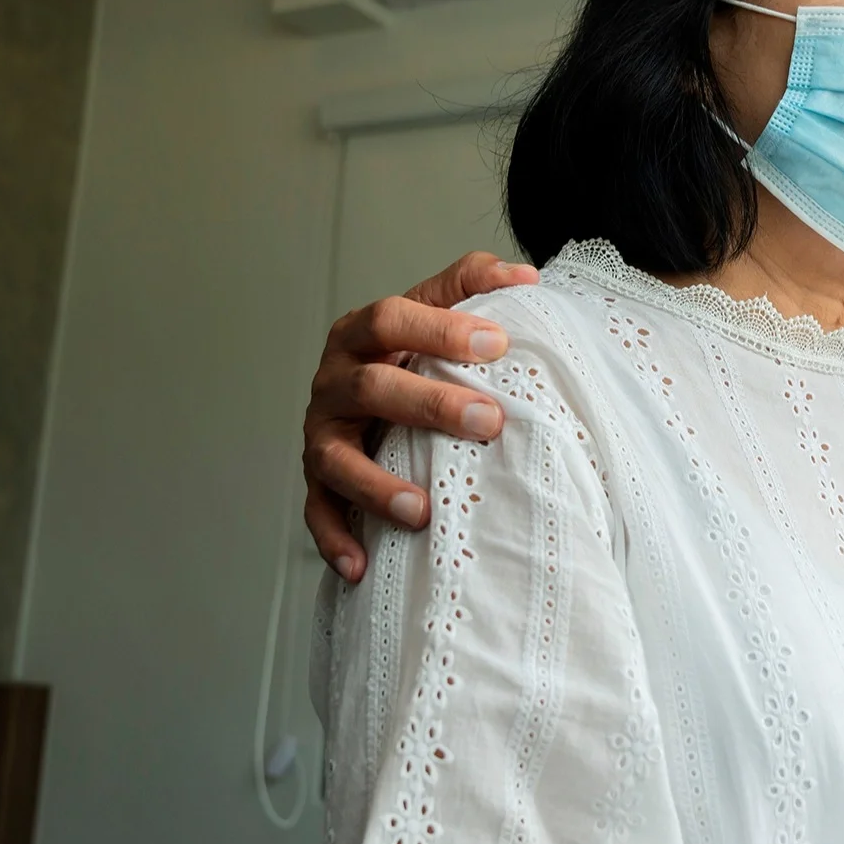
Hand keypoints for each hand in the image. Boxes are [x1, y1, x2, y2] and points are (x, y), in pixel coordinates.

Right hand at [301, 251, 538, 582]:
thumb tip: (526, 278)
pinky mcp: (317, 482)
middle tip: (488, 421)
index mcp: (361, 333)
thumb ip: (473, 283)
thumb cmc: (411, 354)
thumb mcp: (435, 311)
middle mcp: (334, 381)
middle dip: (430, 405)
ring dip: (377, 486)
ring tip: (423, 510)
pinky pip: (319, 513)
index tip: (498, 343)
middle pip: (372, 388)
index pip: (392, 318)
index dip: (441, 330)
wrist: (369, 395)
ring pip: (336, 459)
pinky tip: (363, 565)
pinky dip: (337, 539)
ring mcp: (322, 434)